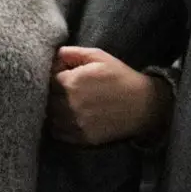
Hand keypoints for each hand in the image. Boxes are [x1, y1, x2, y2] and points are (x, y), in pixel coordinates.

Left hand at [49, 46, 171, 145]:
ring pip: (50, 117)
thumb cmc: (120, 76)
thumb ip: (72, 53)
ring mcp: (75, 123)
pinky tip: (70, 117)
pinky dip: (59, 126)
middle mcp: (69, 105)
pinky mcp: (82, 138)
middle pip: (46, 100)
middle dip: (52, 94)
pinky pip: (59, 133)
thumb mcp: (98, 56)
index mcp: (71, 82)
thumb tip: (53, 55)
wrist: (144, 104)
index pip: (47, 80)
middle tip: (63, 90)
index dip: (53, 77)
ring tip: (66, 104)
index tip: (61, 76)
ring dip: (54, 111)